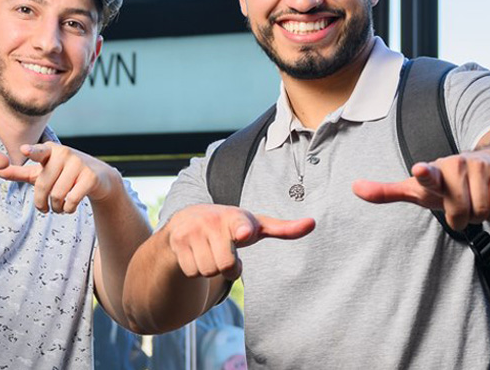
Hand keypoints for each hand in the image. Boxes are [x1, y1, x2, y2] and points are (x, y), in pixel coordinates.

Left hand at [0, 142, 123, 213]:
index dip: (31, 151)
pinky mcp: (90, 177)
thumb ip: (18, 172)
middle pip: (43, 185)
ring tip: (58, 207)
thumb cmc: (62, 174)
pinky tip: (69, 207)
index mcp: (49, 150)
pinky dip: (68, 209)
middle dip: (41, 202)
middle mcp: (64, 153)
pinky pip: (71, 200)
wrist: (98, 178)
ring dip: (55, 208)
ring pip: (57, 195)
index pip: (38, 151)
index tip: (24, 150)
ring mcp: (79, 164)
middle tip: (44, 208)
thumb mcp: (41, 172)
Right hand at [162, 204, 314, 277]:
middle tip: (225, 252)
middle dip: (227, 267)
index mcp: (236, 217)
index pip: (240, 225)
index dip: (243, 230)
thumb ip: (284, 228)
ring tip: (211, 251)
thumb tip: (313, 223)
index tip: (244, 232)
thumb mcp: (256, 226)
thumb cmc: (231, 226)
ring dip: (211, 269)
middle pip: (225, 267)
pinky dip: (196, 270)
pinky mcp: (176, 242)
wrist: (187, 220)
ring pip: (208, 272)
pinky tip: (197, 254)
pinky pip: (192, 273)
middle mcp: (212, 221)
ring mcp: (191, 231)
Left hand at [352, 150, 489, 230]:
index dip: (424, 174)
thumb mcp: (417, 190)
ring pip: (481, 212)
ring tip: (473, 201)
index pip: (427, 175)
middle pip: (460, 213)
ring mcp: (480, 167)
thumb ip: (387, 191)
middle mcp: (456, 165)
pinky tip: (489, 200)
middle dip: (461, 217)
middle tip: (459, 205)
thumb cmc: (445, 184)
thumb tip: (354, 188)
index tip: (419, 170)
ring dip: (478, 215)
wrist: (486, 166)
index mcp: (433, 172)